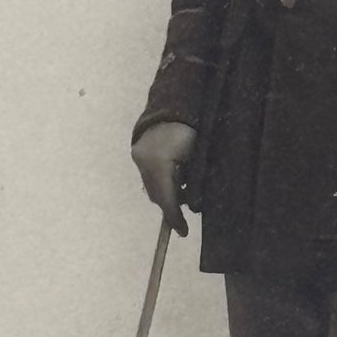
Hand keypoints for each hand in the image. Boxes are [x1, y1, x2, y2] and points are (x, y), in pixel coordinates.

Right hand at [131, 121, 196, 236]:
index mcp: (161, 163)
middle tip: (183, 215)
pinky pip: (149, 174)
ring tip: (182, 190)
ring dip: (166, 193)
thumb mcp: (198, 158)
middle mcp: (145, 161)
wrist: (177, 104)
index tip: (183, 232)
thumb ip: (193, 181)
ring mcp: (139, 156)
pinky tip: (174, 178)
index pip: (167, 198)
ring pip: (151, 185)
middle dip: (170, 206)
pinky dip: (161, 181)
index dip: (175, 217)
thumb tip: (191, 203)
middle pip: (156, 194)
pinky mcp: (138, 152)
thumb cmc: (195, 130)